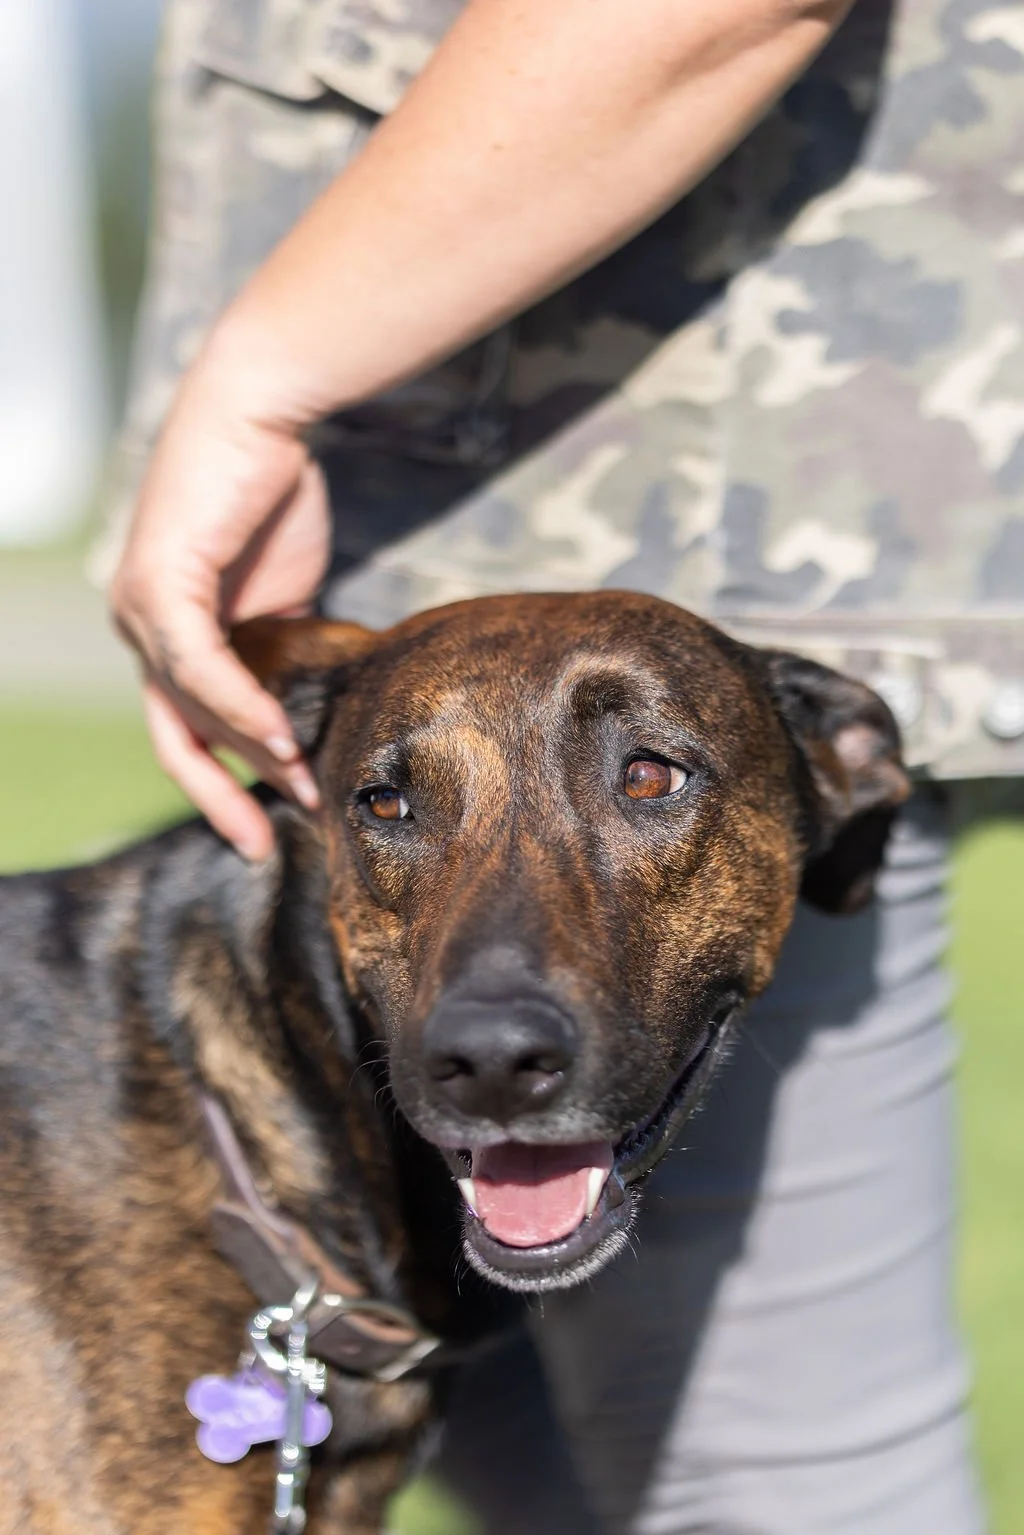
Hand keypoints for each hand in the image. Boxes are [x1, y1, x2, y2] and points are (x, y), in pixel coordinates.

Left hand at [111, 350, 329, 860]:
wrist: (261, 416)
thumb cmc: (271, 495)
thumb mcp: (279, 597)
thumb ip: (276, 656)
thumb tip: (302, 714)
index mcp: (167, 633)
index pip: (185, 727)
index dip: (221, 784)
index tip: (262, 829)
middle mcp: (142, 626)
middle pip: (177, 735)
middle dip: (224, 794)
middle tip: (268, 842)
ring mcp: (142, 608)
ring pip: (191, 708)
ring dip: (250, 752)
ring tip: (301, 786)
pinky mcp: (160, 585)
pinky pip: (199, 668)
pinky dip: (240, 706)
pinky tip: (281, 736)